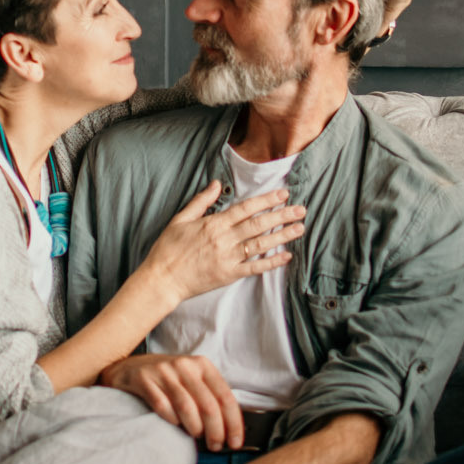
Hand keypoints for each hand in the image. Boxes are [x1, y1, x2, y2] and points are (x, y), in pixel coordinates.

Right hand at [101, 352, 245, 450]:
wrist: (129, 367)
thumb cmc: (166, 379)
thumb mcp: (192, 379)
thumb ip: (209, 396)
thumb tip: (229, 428)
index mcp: (202, 365)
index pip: (225, 397)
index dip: (233, 423)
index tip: (235, 442)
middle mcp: (185, 365)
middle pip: (208, 405)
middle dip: (215, 431)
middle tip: (215, 446)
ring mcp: (163, 371)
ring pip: (187, 407)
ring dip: (195, 428)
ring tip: (197, 437)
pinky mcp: (144, 379)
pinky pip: (162, 406)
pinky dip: (172, 420)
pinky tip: (175, 426)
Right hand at [139, 180, 305, 305]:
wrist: (162, 279)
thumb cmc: (168, 249)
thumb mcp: (180, 219)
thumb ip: (201, 201)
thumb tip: (216, 183)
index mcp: (213, 224)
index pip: (245, 208)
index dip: (266, 201)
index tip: (283, 194)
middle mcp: (224, 239)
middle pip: (258, 224)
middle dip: (282, 216)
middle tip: (301, 209)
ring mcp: (228, 258)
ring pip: (260, 244)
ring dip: (282, 236)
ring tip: (299, 228)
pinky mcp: (229, 275)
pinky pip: (255, 267)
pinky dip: (271, 262)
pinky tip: (286, 256)